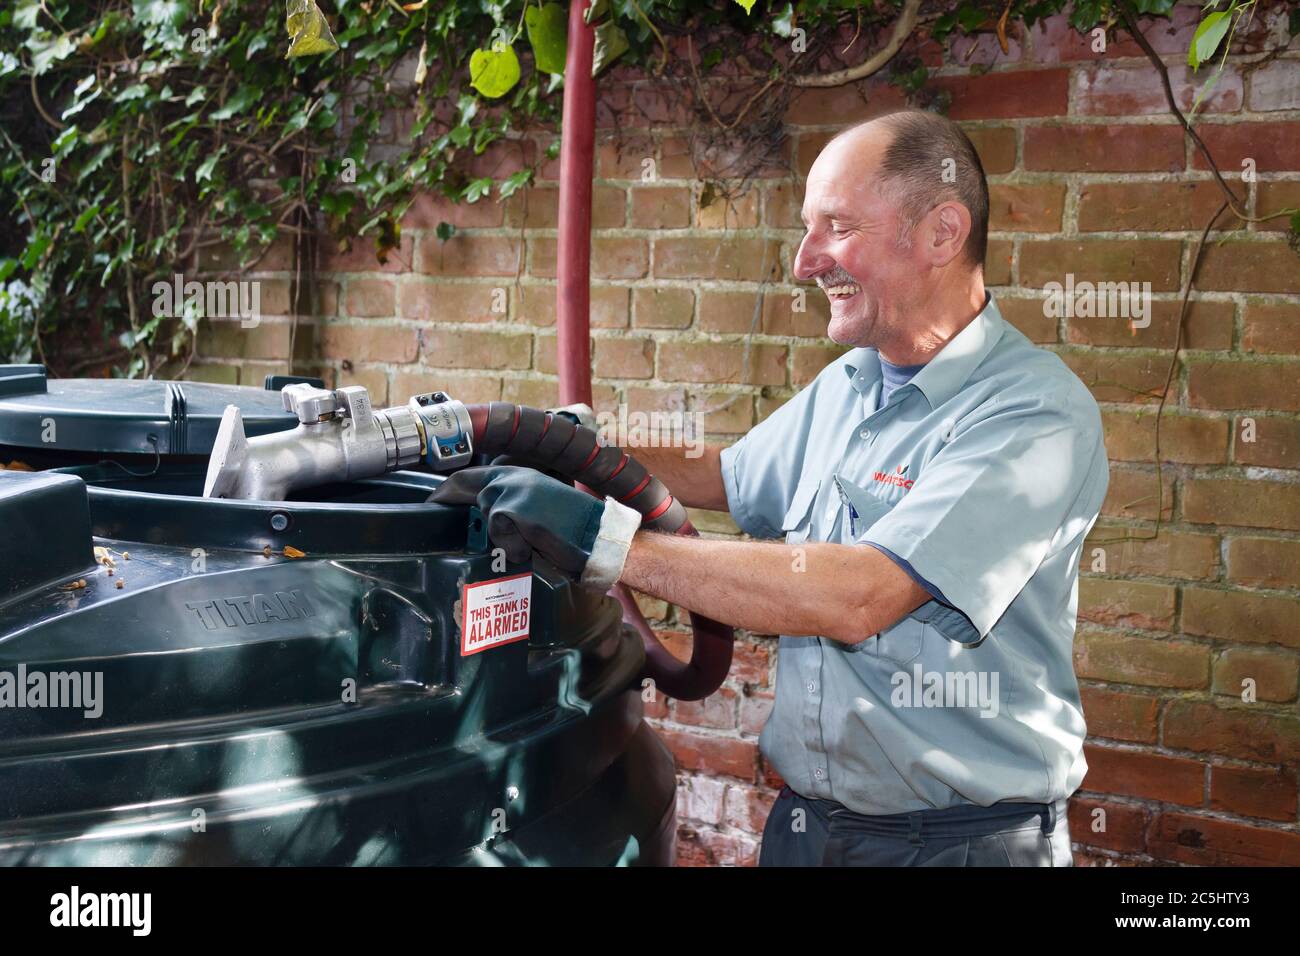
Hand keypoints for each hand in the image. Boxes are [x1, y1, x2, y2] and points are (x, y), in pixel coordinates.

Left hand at [428, 465, 641, 588]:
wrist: (599, 537)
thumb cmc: (573, 530)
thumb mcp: (539, 512)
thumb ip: (512, 509)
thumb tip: (486, 522)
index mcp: (521, 475)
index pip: (475, 474)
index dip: (451, 486)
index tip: (435, 498)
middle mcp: (516, 476)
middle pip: (467, 484)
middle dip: (448, 498)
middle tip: (433, 507)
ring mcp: (515, 490)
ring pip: (486, 514)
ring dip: (502, 536)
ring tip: (530, 542)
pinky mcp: (516, 508)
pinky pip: (499, 532)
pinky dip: (514, 546)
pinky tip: (535, 546)